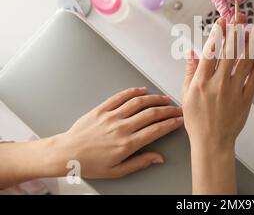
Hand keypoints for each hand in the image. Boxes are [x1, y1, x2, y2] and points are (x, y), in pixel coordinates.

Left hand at [47, 87, 182, 178]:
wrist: (66, 154)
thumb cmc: (89, 164)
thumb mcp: (117, 171)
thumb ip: (140, 162)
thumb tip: (158, 158)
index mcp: (126, 144)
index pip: (156, 130)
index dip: (171, 123)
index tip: (179, 120)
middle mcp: (121, 128)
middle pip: (151, 114)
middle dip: (168, 110)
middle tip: (177, 109)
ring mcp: (111, 116)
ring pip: (138, 102)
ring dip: (154, 99)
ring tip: (164, 99)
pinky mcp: (102, 109)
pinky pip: (121, 96)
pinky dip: (134, 91)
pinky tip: (143, 90)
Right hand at [181, 18, 253, 193]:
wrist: (212, 142)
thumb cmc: (197, 120)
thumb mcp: (185, 94)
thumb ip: (189, 71)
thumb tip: (191, 52)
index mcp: (201, 82)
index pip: (210, 51)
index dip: (217, 34)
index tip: (222, 21)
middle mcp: (218, 84)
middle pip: (229, 52)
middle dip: (236, 31)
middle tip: (241, 16)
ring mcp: (233, 91)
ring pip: (244, 62)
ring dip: (250, 43)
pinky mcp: (245, 98)